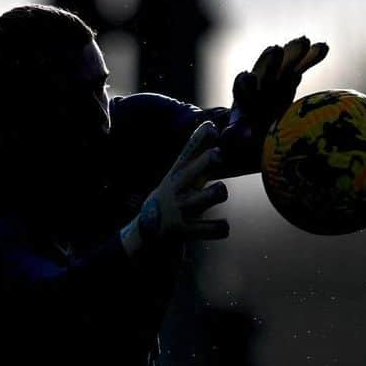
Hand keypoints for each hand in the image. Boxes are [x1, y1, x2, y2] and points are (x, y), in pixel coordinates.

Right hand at [120, 122, 229, 255]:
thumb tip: (213, 131)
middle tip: (217, 155)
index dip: (200, 138)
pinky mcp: (183, 232)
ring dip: (218, 192)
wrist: (143, 237)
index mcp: (175, 176)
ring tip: (218, 193)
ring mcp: (179, 210)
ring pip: (210, 195)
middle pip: (194, 168)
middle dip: (209, 159)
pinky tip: (221, 227)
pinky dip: (221, 228)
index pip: (187, 152)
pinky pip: (213, 228)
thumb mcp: (176, 180)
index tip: (212, 128)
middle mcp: (176, 190)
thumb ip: (195, 162)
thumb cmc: (168, 203)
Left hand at [232, 36, 329, 130]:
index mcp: (244, 97)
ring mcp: (276, 79)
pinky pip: (301, 66)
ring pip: (284, 64)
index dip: (245, 84)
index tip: (247, 78)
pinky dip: (311, 57)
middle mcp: (259, 84)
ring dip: (293, 52)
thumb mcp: (239, 138)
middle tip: (276, 50)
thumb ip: (234, 135)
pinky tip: (323, 47)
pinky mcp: (290, 79)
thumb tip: (229, 135)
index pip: (242, 87)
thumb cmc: (248, 136)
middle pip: (264, 71)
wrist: (260, 127)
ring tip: (305, 41)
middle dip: (270, 62)